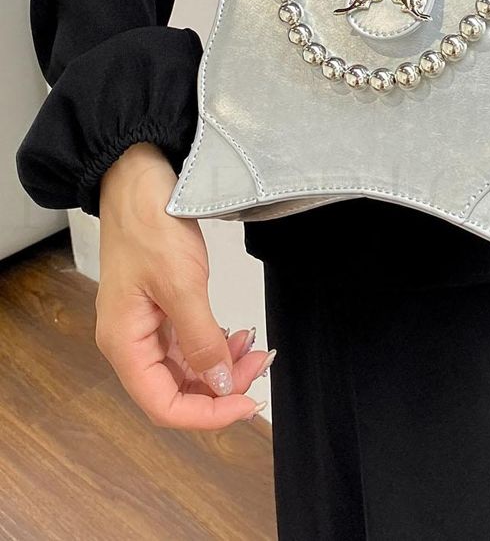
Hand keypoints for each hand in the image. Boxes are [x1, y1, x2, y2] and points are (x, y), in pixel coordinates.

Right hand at [96, 142, 271, 429]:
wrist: (138, 178)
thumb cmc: (150, 224)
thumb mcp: (181, 283)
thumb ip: (201, 339)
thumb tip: (222, 384)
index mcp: (124, 344)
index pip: (164, 405)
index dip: (207, 415)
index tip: (247, 404)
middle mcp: (131, 342)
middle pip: (177, 390)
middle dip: (222, 388)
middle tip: (261, 367)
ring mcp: (146, 325)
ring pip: (187, 367)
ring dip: (223, 365)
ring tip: (257, 348)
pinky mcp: (161, 307)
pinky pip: (189, 342)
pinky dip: (216, 343)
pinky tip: (238, 334)